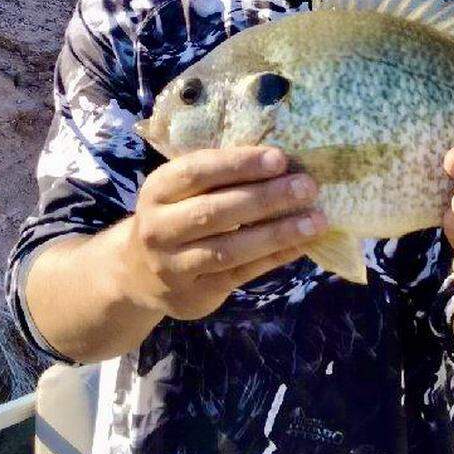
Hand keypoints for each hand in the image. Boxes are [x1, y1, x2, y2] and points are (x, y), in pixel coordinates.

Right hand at [118, 146, 325, 319]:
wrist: (137, 274)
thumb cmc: (177, 216)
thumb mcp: (182, 190)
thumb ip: (220, 176)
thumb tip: (283, 162)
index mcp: (158, 190)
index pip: (197, 171)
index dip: (239, 164)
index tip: (280, 158)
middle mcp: (159, 228)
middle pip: (215, 210)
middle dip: (266, 197)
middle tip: (307, 186)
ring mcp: (174, 265)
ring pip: (230, 248)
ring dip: (277, 233)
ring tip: (315, 220)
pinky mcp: (193, 294)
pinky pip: (240, 274)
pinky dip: (274, 258)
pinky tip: (301, 244)